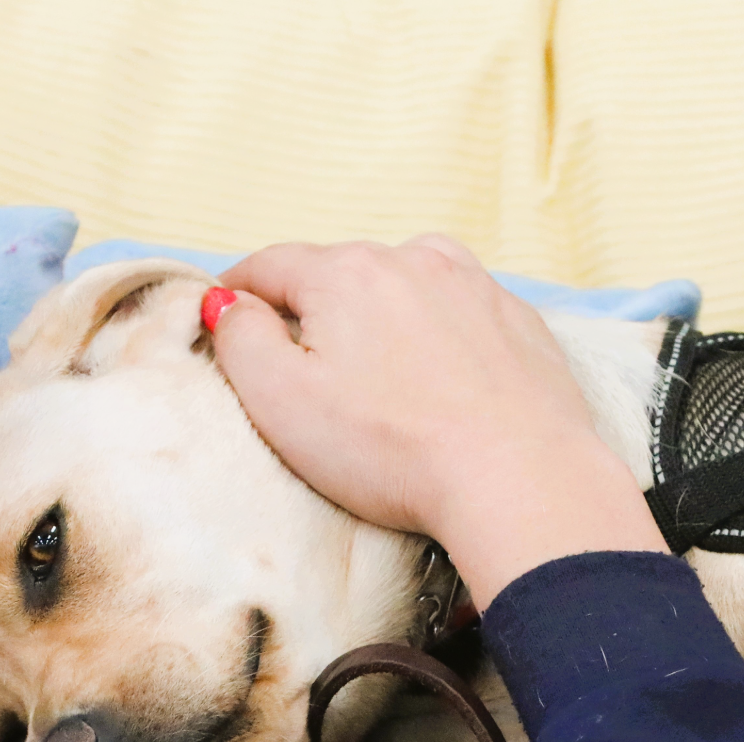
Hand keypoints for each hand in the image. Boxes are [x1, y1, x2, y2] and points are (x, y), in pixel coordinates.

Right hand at [210, 236, 666, 605]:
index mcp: (345, 273)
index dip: (236, 292)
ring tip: (370, 370)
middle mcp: (412, 259)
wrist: (520, 480)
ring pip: (399, 284)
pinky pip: (455, 312)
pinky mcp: (518, 320)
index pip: (269, 266)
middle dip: (309, 308)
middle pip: (335, 273)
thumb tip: (229, 304)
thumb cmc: (391, 449)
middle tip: (296, 364)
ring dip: (375, 314)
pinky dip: (432, 334)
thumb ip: (240, 340)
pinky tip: (432, 381)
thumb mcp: (280, 400)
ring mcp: (473, 285)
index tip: (223, 316)